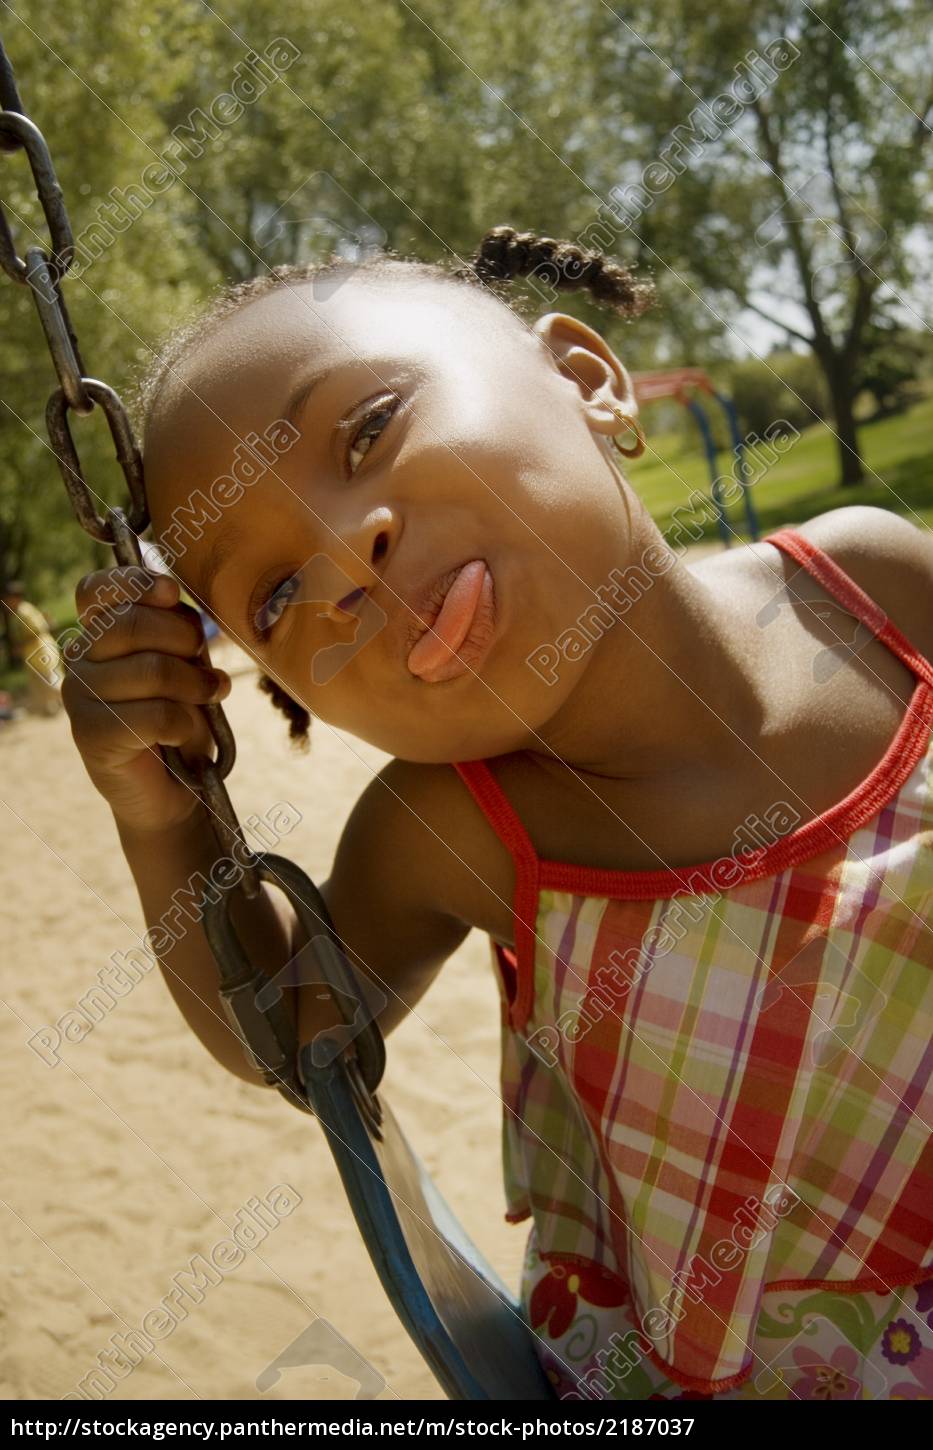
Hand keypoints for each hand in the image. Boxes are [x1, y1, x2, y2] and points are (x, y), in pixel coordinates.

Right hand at [62, 566, 230, 834]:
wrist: (175, 788)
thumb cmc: (181, 718)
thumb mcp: (184, 664)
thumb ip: (175, 629)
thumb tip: (172, 593)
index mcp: (100, 633)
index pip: (96, 590)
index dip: (134, 582)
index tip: (172, 593)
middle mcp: (80, 659)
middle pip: (132, 624)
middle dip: (185, 641)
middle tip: (206, 670)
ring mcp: (79, 696)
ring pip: (151, 670)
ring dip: (193, 687)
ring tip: (208, 699)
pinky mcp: (90, 735)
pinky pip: (153, 715)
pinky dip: (184, 724)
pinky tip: (185, 733)